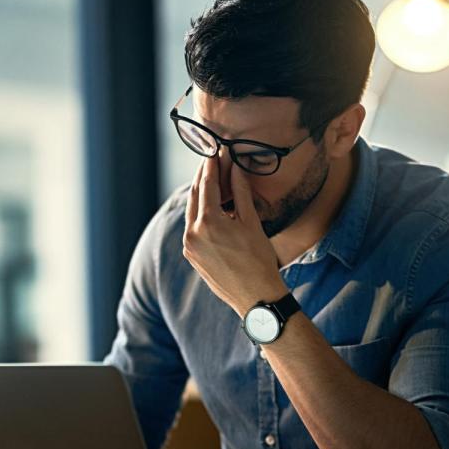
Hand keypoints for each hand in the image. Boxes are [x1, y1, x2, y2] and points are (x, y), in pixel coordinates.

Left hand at [182, 156, 287, 315]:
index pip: (207, 184)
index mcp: (208, 222)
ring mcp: (189, 246)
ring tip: (212, 181)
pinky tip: (212, 208)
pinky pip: (193, 228)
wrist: (256, 297)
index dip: (212, 165)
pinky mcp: (191, 256)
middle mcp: (192, 233)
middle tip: (211, 161)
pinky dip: (200, 214)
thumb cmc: (259, 260)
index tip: (215, 151)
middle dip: (203, 177)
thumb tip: (235, 168)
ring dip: (201, 195)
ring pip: (192, 212)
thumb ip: (241, 192)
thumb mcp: (252, 222)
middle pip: (195, 195)